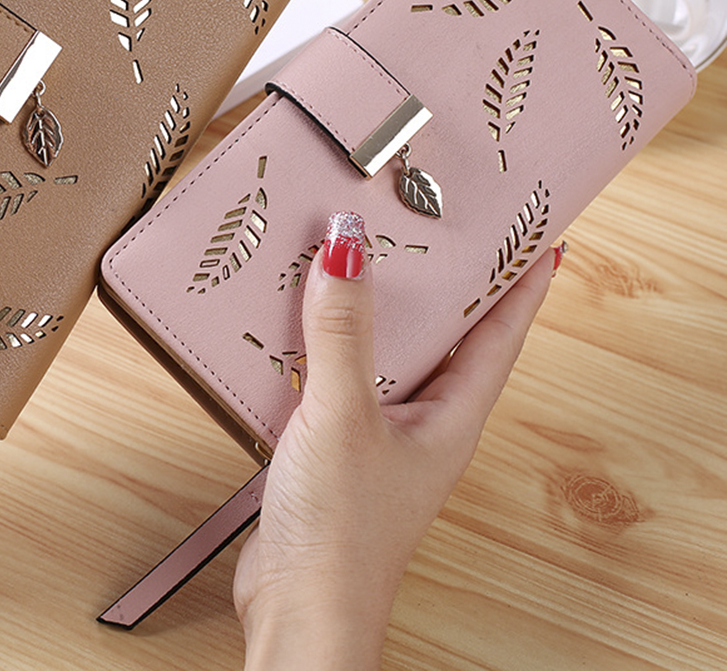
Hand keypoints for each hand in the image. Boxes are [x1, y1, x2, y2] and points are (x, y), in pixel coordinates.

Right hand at [234, 211, 558, 669]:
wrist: (297, 608)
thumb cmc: (342, 536)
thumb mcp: (343, 416)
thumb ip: (343, 331)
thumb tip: (348, 248)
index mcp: (451, 415)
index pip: (501, 332)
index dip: (522, 281)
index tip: (536, 235)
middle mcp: (422, 419)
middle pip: (445, 335)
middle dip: (442, 282)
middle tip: (433, 225)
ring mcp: (379, 431)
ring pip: (386, 353)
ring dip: (374, 308)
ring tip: (359, 255)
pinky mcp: (335, 441)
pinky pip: (339, 375)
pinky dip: (324, 341)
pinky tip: (298, 319)